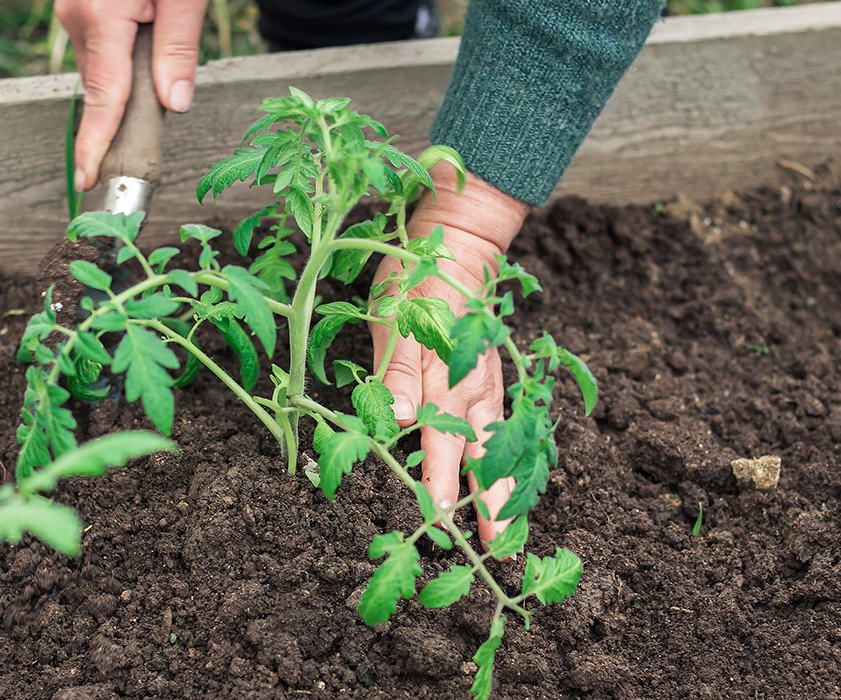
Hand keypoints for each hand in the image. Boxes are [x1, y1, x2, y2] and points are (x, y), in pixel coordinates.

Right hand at [55, 0, 207, 190]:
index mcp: (104, 15)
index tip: (87, 180)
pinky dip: (120, 55)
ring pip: (101, 66)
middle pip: (103, 85)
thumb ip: (178, 47)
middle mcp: (79, 16)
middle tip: (168, 98)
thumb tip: (174, 104)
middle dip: (130, 103)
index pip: (103, 97)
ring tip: (160, 41)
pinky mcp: (77, 5)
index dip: (94, 145)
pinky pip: (99, 45)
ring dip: (128, 73)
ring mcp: (74, 10)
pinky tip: (145, 32)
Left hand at [369, 164, 529, 543]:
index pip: (441, 443)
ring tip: (512, 527)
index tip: (441, 521)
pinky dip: (512, 456)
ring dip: (507, 486)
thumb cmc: (418, 285)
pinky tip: (512, 477)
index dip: (439, 482)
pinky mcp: (495, 376)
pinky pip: (506, 425)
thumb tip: (399, 423)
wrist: (462, 245)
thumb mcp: (395, 325)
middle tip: (501, 549)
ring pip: (501, 445)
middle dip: (493, 504)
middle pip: (486, 456)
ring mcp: (490, 384)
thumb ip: (397, 376)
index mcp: (446, 380)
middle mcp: (475, 389)